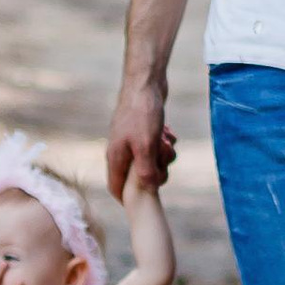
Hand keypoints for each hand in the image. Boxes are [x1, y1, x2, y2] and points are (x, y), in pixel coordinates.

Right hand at [105, 70, 176, 208]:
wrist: (146, 83)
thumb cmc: (142, 113)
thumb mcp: (146, 146)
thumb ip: (146, 171)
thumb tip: (148, 192)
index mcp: (116, 157)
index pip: (116, 187)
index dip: (129, 198)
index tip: (145, 202)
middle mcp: (120, 151)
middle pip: (138, 175)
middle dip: (155, 171)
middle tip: (164, 159)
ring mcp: (131, 140)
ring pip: (150, 160)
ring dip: (163, 155)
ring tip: (166, 140)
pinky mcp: (142, 131)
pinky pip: (155, 146)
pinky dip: (164, 142)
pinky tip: (168, 132)